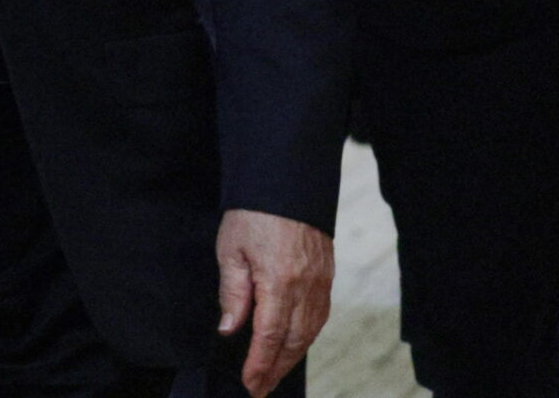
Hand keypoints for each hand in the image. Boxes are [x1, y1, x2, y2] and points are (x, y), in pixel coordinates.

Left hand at [217, 208, 332, 397]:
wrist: (287, 180)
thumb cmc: (254, 211)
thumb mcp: (231, 249)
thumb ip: (233, 292)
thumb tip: (230, 328)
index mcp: (279, 280)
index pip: (269, 336)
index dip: (259, 364)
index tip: (250, 383)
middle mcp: (306, 286)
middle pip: (293, 341)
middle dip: (276, 368)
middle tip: (260, 387)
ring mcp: (321, 282)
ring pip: (310, 332)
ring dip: (292, 356)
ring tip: (274, 372)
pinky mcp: (328, 275)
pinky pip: (320, 316)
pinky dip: (306, 336)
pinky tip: (294, 344)